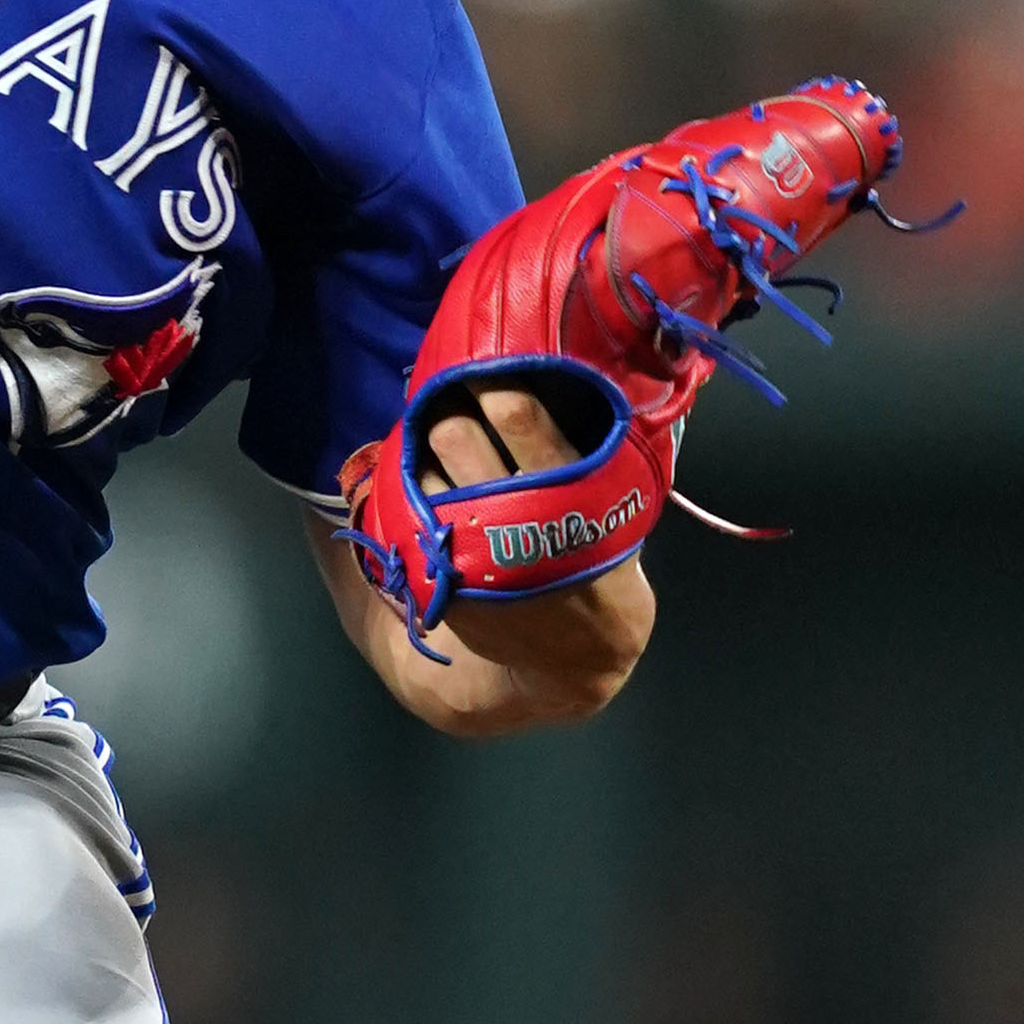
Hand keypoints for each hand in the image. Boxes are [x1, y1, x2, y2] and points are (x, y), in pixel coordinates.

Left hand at [418, 380, 653, 709]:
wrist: (578, 656)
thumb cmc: (601, 563)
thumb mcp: (616, 505)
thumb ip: (589, 449)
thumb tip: (565, 383)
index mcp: (563, 487)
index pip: (514, 411)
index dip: (492, 380)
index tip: (486, 367)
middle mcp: (509, 513)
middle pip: (451, 433)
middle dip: (452, 414)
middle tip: (458, 411)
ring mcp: (467, 547)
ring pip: (420, 471)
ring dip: (427, 457)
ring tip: (445, 460)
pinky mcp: (438, 576)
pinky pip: (406, 514)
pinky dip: (414, 498)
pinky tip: (431, 497)